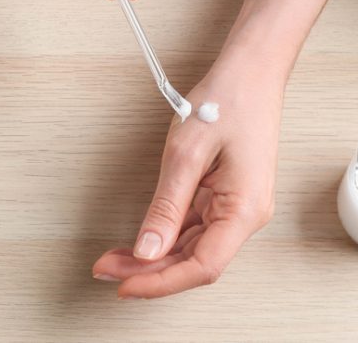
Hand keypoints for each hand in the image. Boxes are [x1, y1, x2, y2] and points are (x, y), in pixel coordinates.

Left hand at [93, 57, 283, 297]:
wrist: (251, 73)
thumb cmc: (228, 101)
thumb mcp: (185, 153)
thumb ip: (166, 207)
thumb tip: (146, 250)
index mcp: (245, 208)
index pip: (203, 266)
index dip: (160, 283)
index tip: (124, 285)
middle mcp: (247, 214)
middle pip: (196, 260)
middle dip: (150, 270)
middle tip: (107, 268)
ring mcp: (239, 205)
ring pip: (194, 246)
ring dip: (156, 255)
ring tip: (116, 256)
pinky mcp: (229, 195)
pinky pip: (197, 226)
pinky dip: (168, 234)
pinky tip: (142, 239)